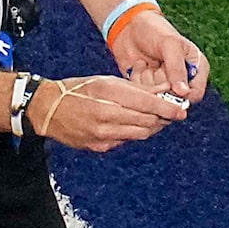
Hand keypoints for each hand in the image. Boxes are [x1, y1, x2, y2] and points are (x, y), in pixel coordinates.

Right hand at [28, 75, 188, 152]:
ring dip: (152, 127)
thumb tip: (163, 89)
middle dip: (163, 119)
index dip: (168, 108)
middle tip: (173, 114)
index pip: (147, 104)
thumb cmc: (77, 90)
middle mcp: (107, 116)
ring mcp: (102, 135)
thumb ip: (136, 87)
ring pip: (139, 134)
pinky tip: (133, 126)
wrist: (47, 109)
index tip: (181, 110)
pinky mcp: (99, 146)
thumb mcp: (106, 80)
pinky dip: (133, 133)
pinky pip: (125, 141)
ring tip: (157, 120)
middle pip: (147, 122)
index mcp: (109, 95)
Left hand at [112, 9, 208, 103]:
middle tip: (152, 69)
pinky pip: (142, 95)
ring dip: (147, 82)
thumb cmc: (155, 29)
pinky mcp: (147, 87)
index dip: (182, 96)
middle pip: (174, 100)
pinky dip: (137, 81)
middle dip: (160, 87)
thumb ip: (178, 68)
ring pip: (156, 98)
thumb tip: (184, 93)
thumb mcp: (170, 44)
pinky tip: (137, 66)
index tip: (168, 87)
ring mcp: (163, 84)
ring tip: (145, 62)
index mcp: (196, 68)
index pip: (195, 94)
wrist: (129, 25)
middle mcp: (181, 80)